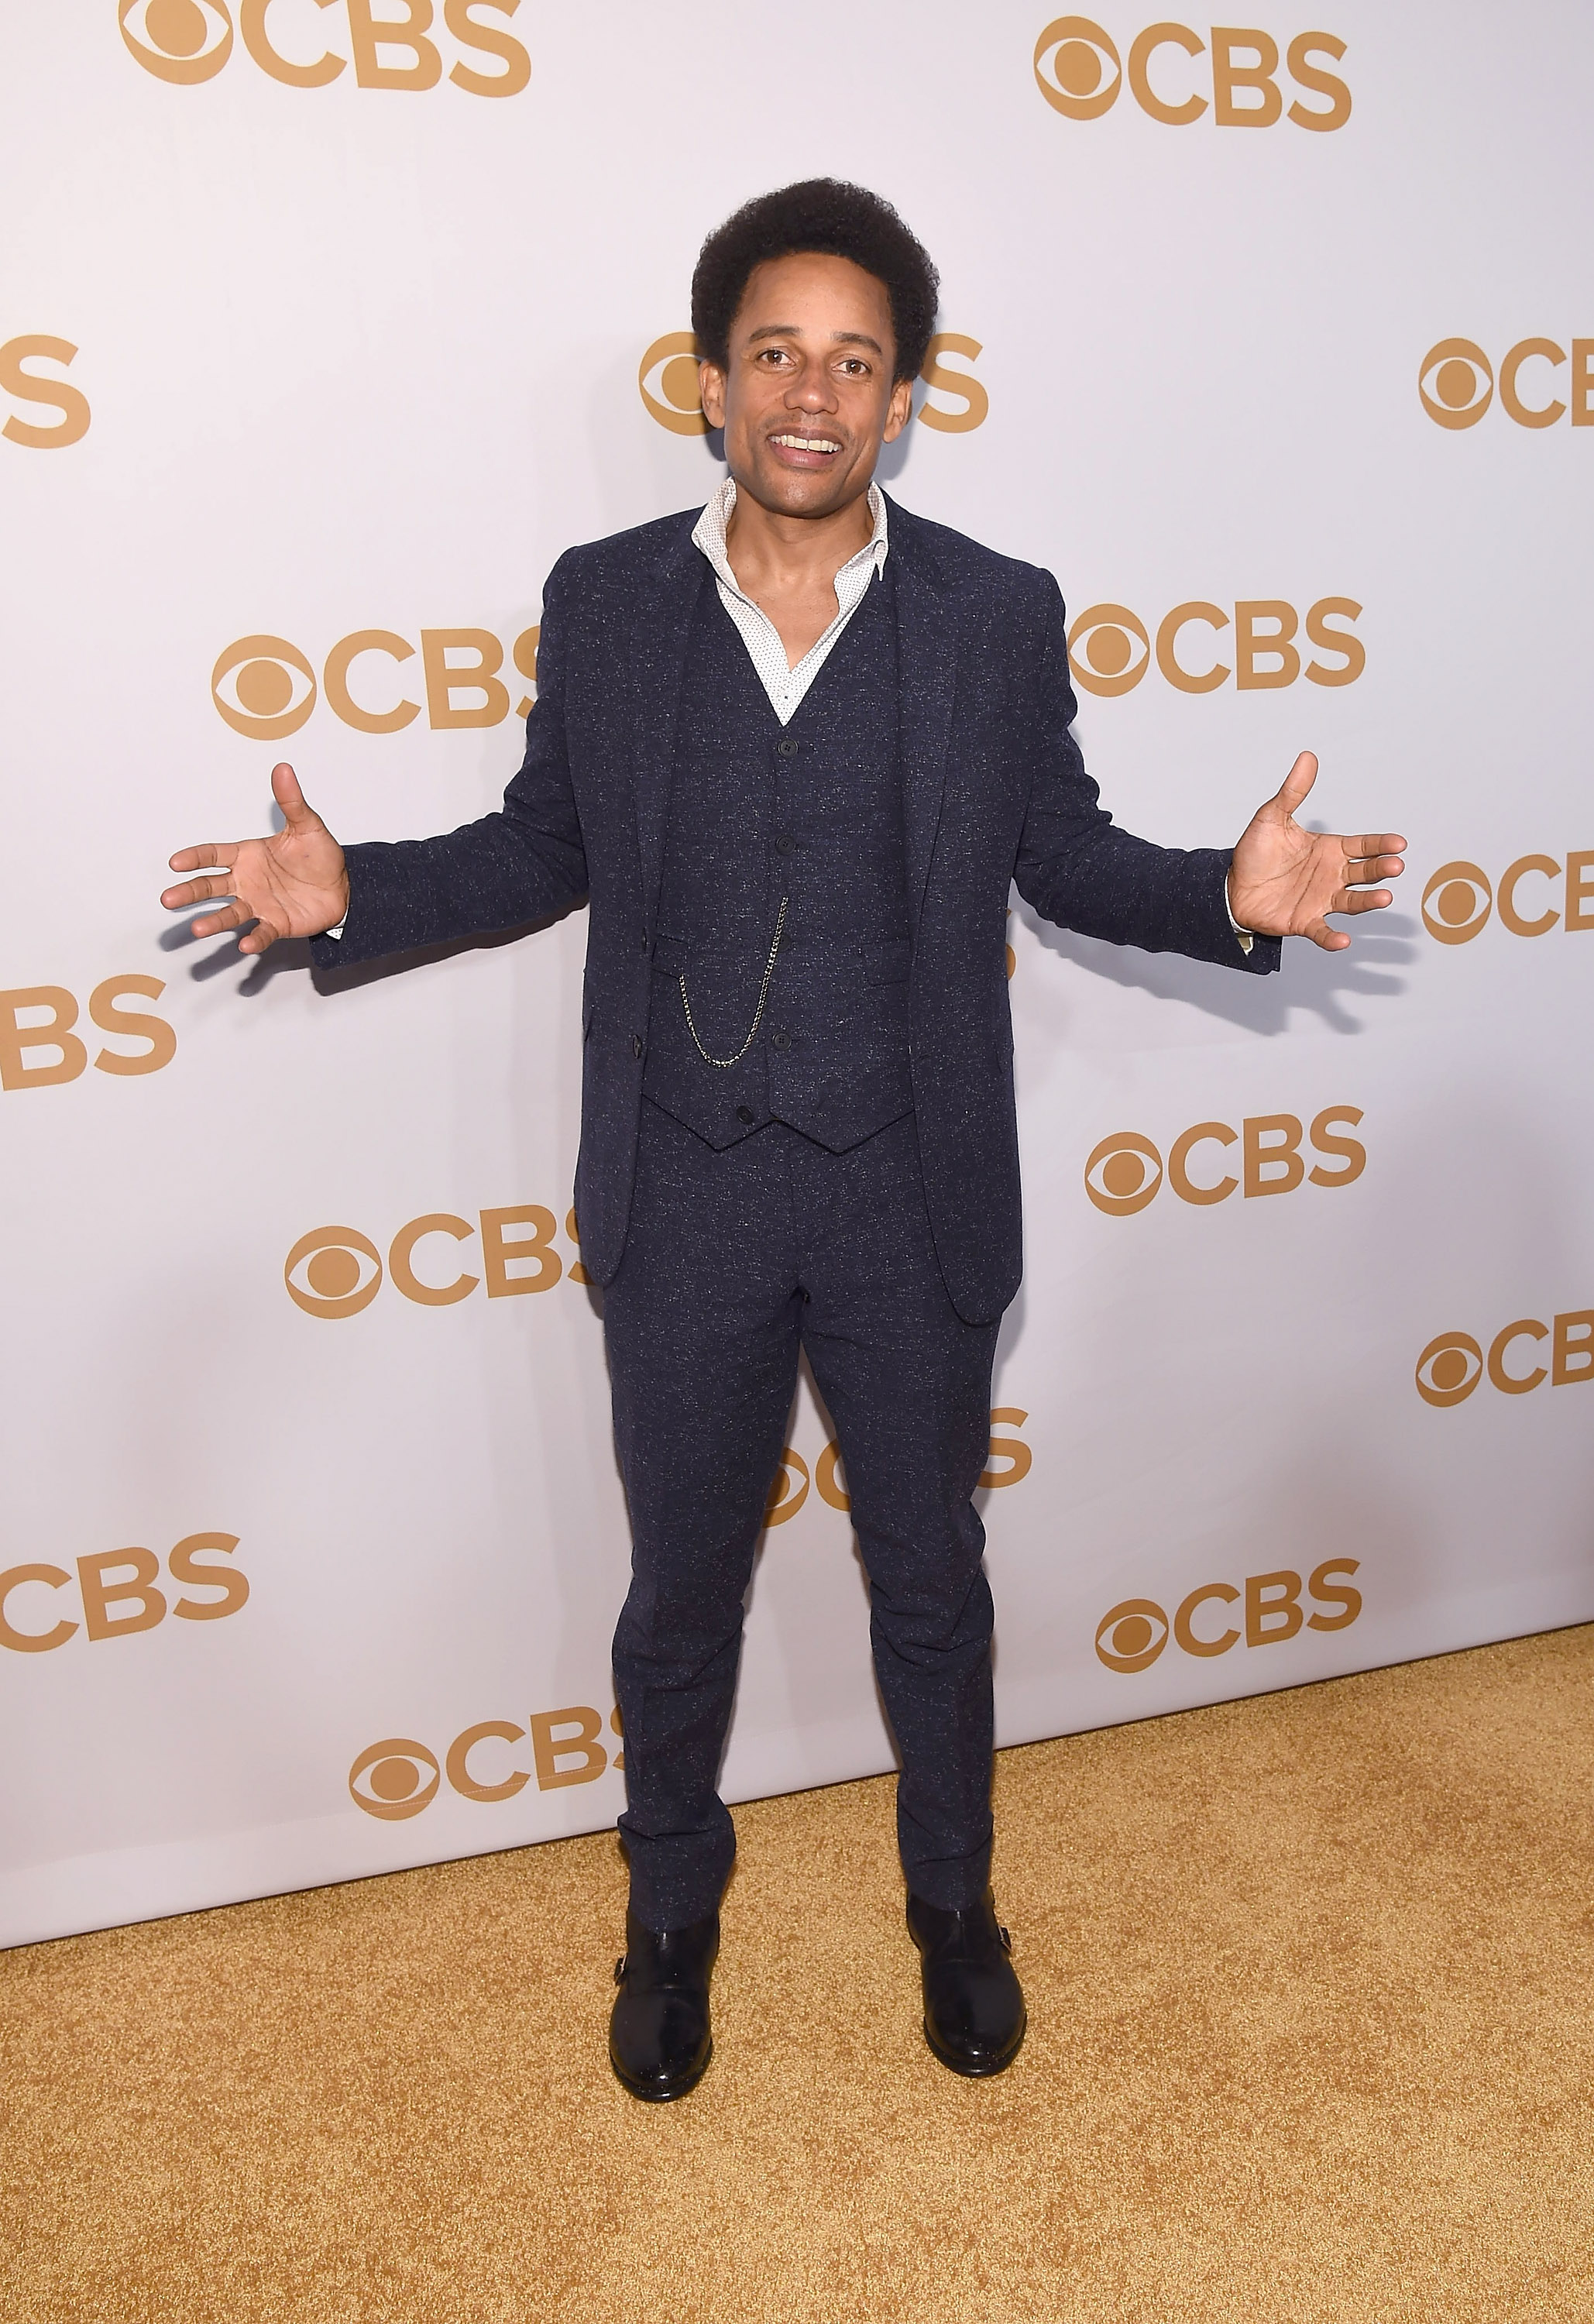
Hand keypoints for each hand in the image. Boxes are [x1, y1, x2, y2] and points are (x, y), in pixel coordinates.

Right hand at [161, 763, 348, 956]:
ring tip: (197, 928)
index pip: (214, 854)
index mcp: (247, 855)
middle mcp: (247, 881)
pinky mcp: (276, 924)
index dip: (195, 857)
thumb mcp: (307, 825)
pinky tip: (246, 945)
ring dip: (214, 921)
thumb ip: (291, 802)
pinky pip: (262, 932)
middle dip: (189, 893)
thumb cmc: (319, 855)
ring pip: (230, 913)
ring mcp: (259, 904)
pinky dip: (254, 939)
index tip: (175, 862)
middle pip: (211, 886)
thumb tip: (283, 769)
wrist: (342, 886)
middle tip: (167, 900)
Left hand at [1228, 753, 1404, 952]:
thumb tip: (1307, 757)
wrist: (1230, 885)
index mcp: (1329, 849)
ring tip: (1384, 899)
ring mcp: (1320, 900)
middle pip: (1364, 872)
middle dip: (1381, 869)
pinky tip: (1343, 941)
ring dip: (1368, 901)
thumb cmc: (1255, 852)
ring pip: (1352, 901)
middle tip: (1395, 866)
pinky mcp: (1304, 921)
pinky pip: (1322, 931)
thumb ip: (1292, 792)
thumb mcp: (1271, 817)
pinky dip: (1333, 938)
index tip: (1399, 844)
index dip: (1381, 845)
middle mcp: (1331, 875)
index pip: (1362, 845)